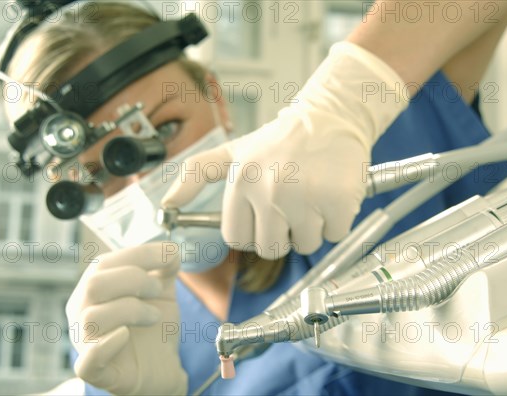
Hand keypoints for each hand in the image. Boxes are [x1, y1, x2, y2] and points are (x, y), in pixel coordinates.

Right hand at [66, 242, 186, 394]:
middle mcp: (82, 312)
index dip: (139, 254)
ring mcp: (84, 342)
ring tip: (154, 316)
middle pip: (93, 284)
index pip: (105, 262)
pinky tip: (125, 336)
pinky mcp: (95, 371)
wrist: (162, 366)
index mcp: (94, 288)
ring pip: (92, 318)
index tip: (170, 253)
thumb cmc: (153, 327)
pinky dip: (106, 346)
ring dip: (130, 310)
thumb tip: (171, 249)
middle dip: (133, 279)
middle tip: (158, 289)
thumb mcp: (162, 292)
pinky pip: (87, 361)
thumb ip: (164, 269)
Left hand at [162, 42, 407, 258]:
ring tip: (312, 195)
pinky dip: (337, 221)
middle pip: (270, 248)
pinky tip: (332, 194)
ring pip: (305, 245)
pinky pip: (335, 235)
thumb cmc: (281, 139)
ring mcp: (307, 197)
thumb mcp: (234, 150)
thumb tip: (167, 205)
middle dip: (282, 234)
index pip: (237, 238)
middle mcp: (271, 191)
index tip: (264, 215)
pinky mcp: (339, 201)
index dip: (253, 231)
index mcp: (242, 181)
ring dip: (311, 228)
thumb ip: (195, 174)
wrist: (330, 116)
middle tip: (291, 205)